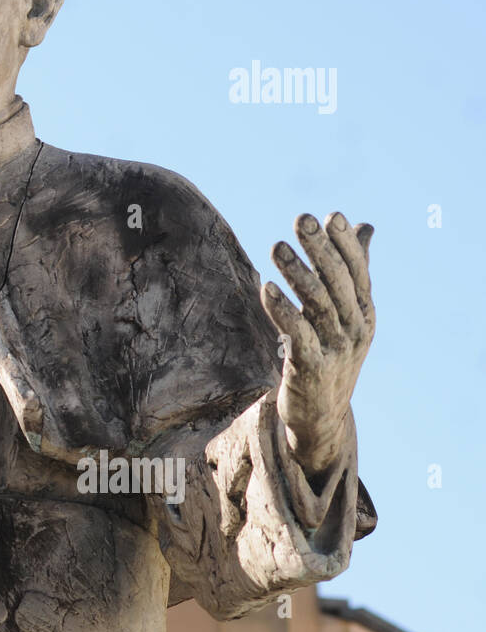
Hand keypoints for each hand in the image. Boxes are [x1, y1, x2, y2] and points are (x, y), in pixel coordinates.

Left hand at [259, 212, 374, 474]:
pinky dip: (282, 309)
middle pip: (337, 282)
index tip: (329, 215)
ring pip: (317, 304)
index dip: (344, 244)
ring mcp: (335, 349)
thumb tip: (365, 226)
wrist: (322, 415)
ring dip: (297, 273)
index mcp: (364, 311)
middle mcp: (355, 328)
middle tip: (302, 220)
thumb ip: (353, 270)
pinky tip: (266, 286)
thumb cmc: (331, 354)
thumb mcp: (348, 314)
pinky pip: (297, 334)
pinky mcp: (311, 367)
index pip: (357, 271)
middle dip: (320, 249)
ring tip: (277, 246)